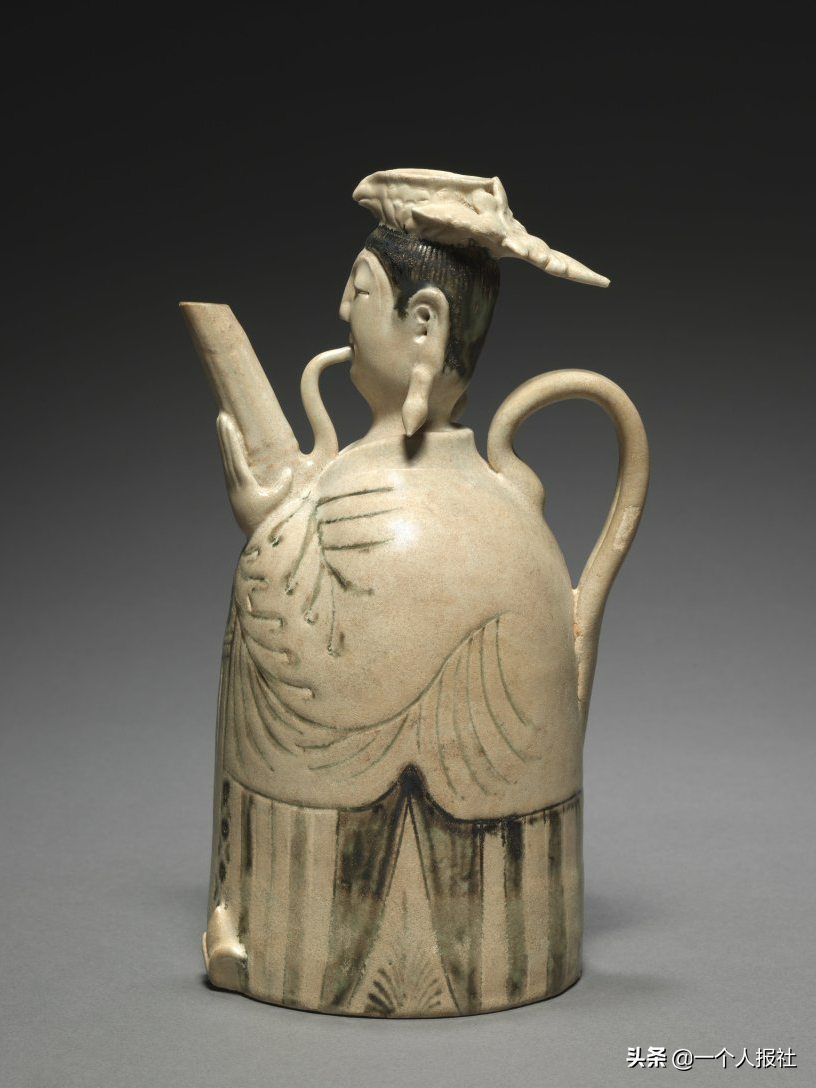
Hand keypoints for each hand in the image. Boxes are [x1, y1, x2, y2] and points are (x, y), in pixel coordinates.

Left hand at [216, 412, 293, 536]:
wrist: (257, 542)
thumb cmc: (270, 523)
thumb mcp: (279, 505)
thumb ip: (282, 487)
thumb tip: (287, 471)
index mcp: (243, 485)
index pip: (235, 456)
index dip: (230, 438)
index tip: (226, 423)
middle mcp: (235, 484)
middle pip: (227, 454)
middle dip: (224, 434)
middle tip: (221, 415)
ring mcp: (234, 486)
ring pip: (227, 459)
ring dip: (225, 441)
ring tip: (223, 424)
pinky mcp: (236, 489)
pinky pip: (231, 465)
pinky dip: (230, 451)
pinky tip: (232, 444)